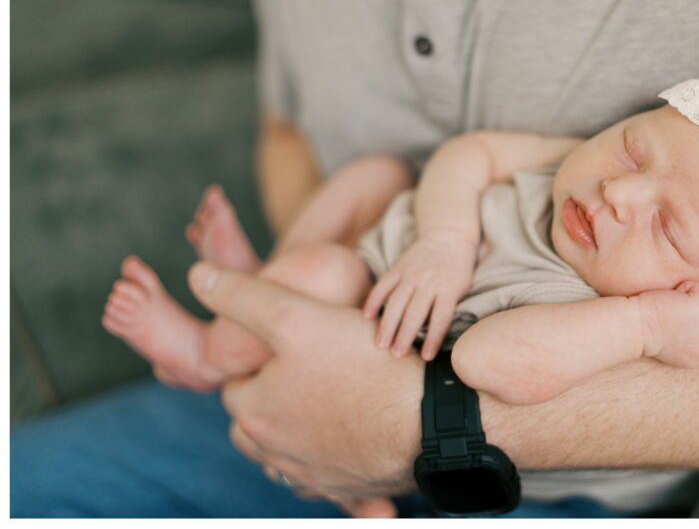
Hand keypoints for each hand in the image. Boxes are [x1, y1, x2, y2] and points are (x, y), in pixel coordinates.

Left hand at [186, 262, 422, 511]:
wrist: (433, 420)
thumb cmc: (364, 365)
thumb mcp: (297, 316)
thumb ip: (244, 297)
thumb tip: (199, 276)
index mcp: (254, 414)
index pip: (237, 383)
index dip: (260, 360)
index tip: (291, 345)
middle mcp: (276, 454)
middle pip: (259, 422)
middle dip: (274, 398)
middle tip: (311, 368)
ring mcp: (314, 477)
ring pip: (290, 450)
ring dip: (300, 430)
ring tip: (331, 398)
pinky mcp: (349, 489)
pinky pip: (329, 472)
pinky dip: (335, 454)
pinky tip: (356, 430)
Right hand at [362, 235, 476, 359]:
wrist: (448, 236)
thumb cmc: (458, 269)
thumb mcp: (462, 288)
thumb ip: (448, 307)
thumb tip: (434, 335)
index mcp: (449, 289)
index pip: (440, 318)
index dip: (433, 338)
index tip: (426, 357)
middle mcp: (429, 282)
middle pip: (415, 312)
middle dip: (405, 335)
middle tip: (396, 355)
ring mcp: (412, 274)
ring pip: (397, 302)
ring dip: (388, 324)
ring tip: (380, 344)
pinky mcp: (399, 267)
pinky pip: (384, 285)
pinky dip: (374, 300)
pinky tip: (367, 316)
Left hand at [635, 281, 698, 367]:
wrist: (633, 327)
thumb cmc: (647, 333)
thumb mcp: (676, 349)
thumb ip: (695, 342)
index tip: (683, 322)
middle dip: (696, 312)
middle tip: (671, 316)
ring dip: (689, 299)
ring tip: (669, 308)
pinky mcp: (698, 307)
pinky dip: (686, 287)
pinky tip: (670, 297)